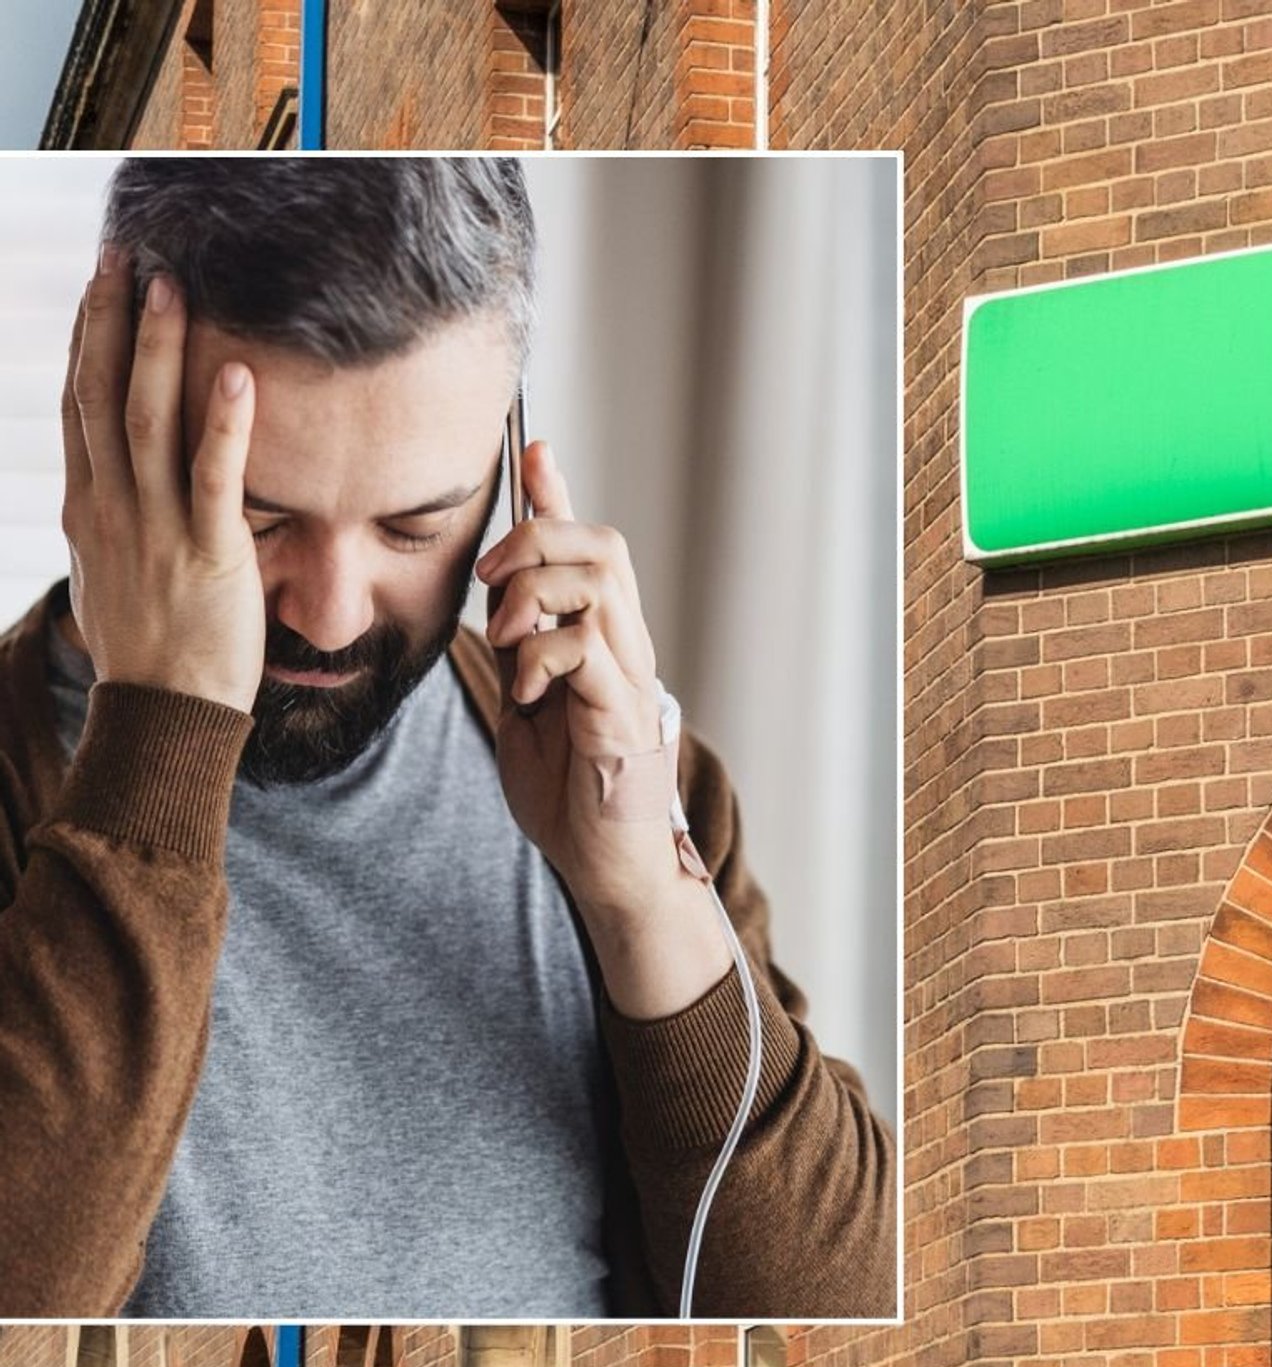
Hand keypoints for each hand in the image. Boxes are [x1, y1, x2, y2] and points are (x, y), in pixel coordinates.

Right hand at [61, 249, 264, 713]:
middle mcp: (110, 507)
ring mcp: (155, 529)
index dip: (89, 338)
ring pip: (147, 421)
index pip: (80, 404)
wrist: (167, 714)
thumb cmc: (152, 647)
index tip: (102, 282)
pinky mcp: (209, 553)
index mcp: (87, 507)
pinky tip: (238, 374)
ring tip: (172, 286)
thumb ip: (110, 519)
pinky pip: (215, 477)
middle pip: (100, 395)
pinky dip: (225, 423)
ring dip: (159, 349)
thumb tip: (103, 486)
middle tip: (128, 255)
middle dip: (111, 320)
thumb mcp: (114, 572)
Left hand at [478, 441, 675, 910]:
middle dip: (537, 541)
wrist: (603, 862)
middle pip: (601, 544)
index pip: (584, 544)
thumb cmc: (567, 788)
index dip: (557, 491)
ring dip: (537, 595)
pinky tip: (527, 691)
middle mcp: (625, 644)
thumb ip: (519, 642)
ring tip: (509, 640)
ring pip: (599, 582)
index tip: (531, 447)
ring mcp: (628, 675)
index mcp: (599, 636)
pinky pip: (587, 647)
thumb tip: (498, 588)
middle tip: (492, 582)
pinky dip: (543, 654)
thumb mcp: (526, 697)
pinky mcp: (620, 712)